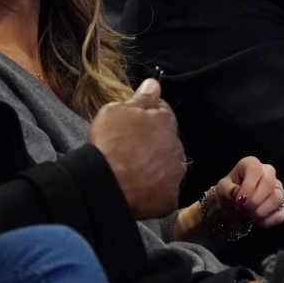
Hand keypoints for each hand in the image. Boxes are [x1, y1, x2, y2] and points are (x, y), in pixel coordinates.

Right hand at [89, 79, 185, 218]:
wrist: (106, 182)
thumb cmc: (110, 142)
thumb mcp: (117, 111)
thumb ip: (140, 98)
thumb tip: (154, 83)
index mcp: (167, 123)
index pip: (163, 113)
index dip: (147, 116)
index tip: (132, 123)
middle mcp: (177, 147)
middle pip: (166, 141)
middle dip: (153, 143)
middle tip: (130, 151)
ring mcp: (175, 175)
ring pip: (167, 167)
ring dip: (156, 168)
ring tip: (133, 173)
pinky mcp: (170, 199)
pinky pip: (164, 193)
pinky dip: (154, 192)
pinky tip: (139, 191)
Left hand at [215, 156, 283, 227]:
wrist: (233, 205)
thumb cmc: (228, 193)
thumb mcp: (221, 189)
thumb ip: (227, 189)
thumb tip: (236, 193)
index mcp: (252, 164)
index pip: (255, 170)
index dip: (248, 186)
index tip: (239, 201)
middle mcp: (268, 172)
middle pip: (269, 183)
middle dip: (255, 201)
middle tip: (242, 212)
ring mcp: (278, 187)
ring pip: (278, 198)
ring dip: (260, 212)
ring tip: (247, 217)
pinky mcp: (283, 203)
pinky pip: (280, 213)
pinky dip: (267, 221)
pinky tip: (256, 221)